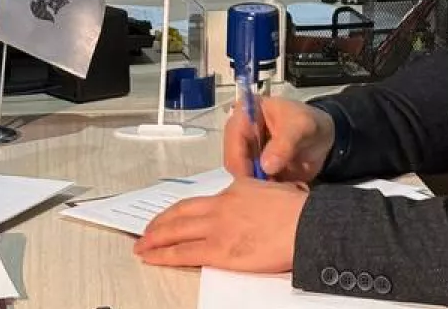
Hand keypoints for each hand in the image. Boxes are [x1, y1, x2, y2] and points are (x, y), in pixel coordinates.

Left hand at [134, 178, 309, 271]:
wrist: (306, 224)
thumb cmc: (300, 210)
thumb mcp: (278, 191)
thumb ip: (262, 196)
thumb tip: (266, 200)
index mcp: (235, 189)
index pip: (201, 201)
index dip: (182, 210)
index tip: (174, 216)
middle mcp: (220, 205)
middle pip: (181, 213)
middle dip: (160, 223)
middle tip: (147, 231)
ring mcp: (217, 227)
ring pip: (175, 232)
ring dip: (154, 239)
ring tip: (141, 246)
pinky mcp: (219, 250)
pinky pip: (182, 253)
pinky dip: (163, 255)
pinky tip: (152, 257)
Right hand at [225, 95, 335, 182]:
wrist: (323, 139)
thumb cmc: (310, 124)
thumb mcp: (302, 127)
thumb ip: (285, 144)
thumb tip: (266, 166)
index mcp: (245, 112)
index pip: (234, 138)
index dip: (241, 159)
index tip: (257, 178)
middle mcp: (240, 132)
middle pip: (232, 160)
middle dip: (248, 176)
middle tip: (269, 190)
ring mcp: (245, 152)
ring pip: (239, 175)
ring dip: (255, 186)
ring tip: (275, 191)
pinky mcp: (252, 168)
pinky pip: (249, 185)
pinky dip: (261, 191)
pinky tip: (275, 194)